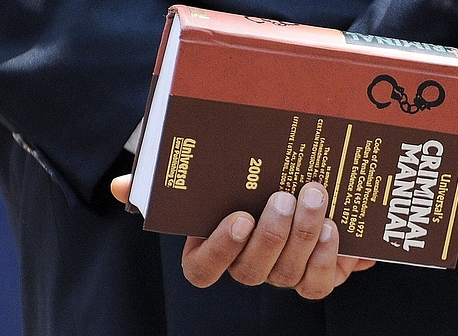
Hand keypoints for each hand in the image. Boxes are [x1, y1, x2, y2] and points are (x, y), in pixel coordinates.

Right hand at [111, 175, 374, 298]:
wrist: (302, 183)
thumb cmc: (248, 181)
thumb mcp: (209, 173)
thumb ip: (167, 181)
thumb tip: (121, 187)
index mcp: (215, 248)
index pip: (202, 270)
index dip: (219, 250)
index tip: (237, 218)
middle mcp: (248, 267)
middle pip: (253, 270)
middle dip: (272, 235)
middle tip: (285, 197)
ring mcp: (283, 274)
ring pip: (289, 275)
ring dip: (303, 238)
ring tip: (316, 199)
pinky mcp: (318, 275)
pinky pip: (320, 284)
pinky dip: (329, 259)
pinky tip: (335, 229)